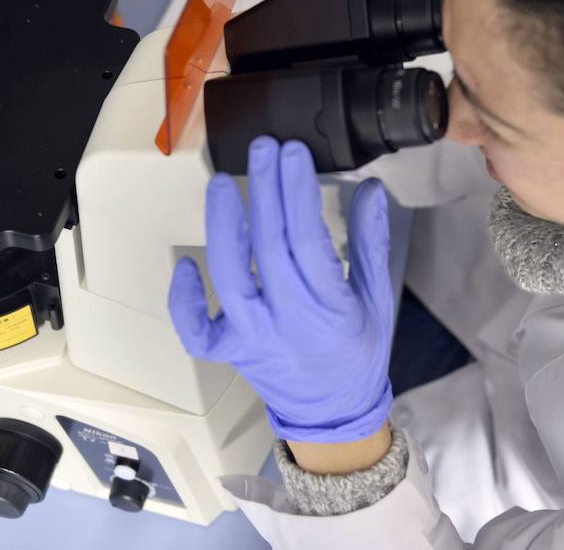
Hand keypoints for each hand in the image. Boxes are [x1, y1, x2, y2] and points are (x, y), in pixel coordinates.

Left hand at [168, 136, 394, 442]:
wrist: (334, 414)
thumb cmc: (357, 354)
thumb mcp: (377, 300)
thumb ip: (370, 244)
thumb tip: (370, 190)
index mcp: (330, 310)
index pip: (308, 241)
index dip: (298, 194)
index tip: (294, 156)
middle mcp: (288, 323)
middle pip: (268, 249)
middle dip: (264, 192)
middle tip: (263, 149)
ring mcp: (253, 339)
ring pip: (229, 279)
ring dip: (223, 227)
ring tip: (221, 183)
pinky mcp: (229, 350)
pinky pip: (198, 330)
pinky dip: (186, 301)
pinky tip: (187, 264)